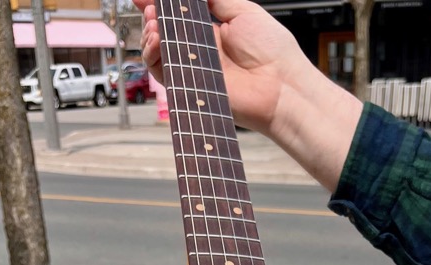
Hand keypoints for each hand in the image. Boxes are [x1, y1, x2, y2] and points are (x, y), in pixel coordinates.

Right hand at [136, 0, 300, 134]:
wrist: (281, 86)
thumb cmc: (272, 50)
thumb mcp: (242, 11)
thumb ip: (215, 0)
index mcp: (212, 31)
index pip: (178, 15)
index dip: (160, 3)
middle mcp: (200, 51)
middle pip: (164, 32)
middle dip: (152, 16)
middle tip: (150, 7)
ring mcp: (194, 70)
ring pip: (158, 53)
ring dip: (149, 34)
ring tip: (153, 22)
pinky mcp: (190, 89)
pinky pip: (163, 73)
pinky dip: (154, 55)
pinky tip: (157, 39)